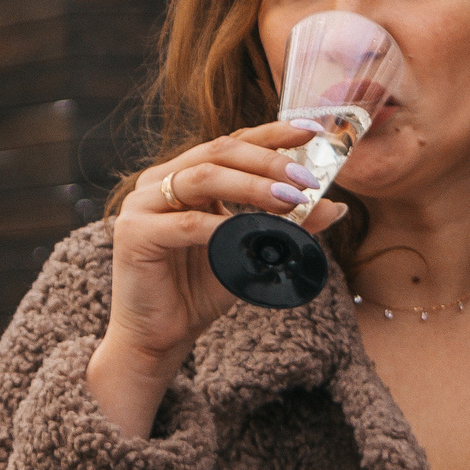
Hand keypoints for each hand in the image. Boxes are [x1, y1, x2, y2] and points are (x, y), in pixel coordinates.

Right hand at [89, 125, 349, 437]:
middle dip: (268, 161)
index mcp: (184, 176)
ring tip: (290, 200)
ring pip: (204, 178)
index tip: (313, 131)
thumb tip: (335, 206)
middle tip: (306, 179)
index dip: (272, 134)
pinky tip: (251, 233)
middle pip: (219, 151)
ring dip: (253, 186)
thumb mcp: (250, 252)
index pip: (232, 142)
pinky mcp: (134, 234)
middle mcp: (159, 181)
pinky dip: (224, 227)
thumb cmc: (198, 292)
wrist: (158, 337)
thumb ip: (286, 226)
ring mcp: (142, 204)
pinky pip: (188, 224)